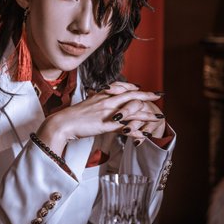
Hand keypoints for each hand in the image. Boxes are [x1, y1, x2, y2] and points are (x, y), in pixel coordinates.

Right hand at [38, 81, 161, 153]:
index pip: (123, 88)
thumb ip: (97, 100)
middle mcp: (107, 101)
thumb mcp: (87, 104)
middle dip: (148, 97)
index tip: (145, 89)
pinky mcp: (106, 125)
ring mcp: (107, 113)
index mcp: (103, 95)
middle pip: (132, 96)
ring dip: (147, 115)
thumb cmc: (73, 116)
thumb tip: (101, 98)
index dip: (136, 89)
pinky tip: (144, 134)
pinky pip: (125, 127)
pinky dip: (136, 131)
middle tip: (160, 96)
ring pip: (132, 112)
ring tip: (158, 118)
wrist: (62, 123)